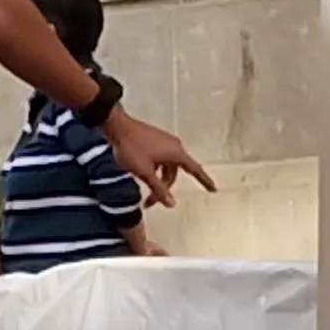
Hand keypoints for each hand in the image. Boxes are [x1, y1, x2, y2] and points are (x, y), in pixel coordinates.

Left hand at [102, 111, 216, 206]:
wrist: (116, 126)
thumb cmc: (131, 146)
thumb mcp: (145, 172)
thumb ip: (158, 189)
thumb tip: (171, 203)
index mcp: (176, 153)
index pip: (195, 170)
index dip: (205, 181)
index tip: (213, 189)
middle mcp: (174, 146)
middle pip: (174, 173)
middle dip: (164, 188)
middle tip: (151, 201)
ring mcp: (164, 142)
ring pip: (165, 167)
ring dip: (157, 179)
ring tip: (143, 188)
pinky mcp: (154, 141)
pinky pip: (159, 159)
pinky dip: (153, 169)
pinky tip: (141, 174)